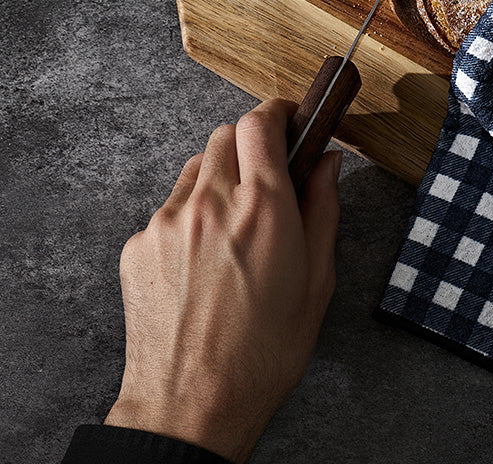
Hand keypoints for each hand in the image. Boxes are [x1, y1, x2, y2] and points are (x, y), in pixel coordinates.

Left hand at [104, 99, 341, 461]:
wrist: (191, 406)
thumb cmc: (263, 352)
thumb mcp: (317, 281)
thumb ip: (323, 209)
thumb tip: (327, 163)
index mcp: (264, 208)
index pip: (260, 123)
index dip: (277, 112)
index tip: (288, 118)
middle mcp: (212, 203)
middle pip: (226, 134)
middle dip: (250, 144)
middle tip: (268, 176)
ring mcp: (168, 222)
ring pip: (195, 167)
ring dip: (219, 176)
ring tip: (234, 224)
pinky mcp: (138, 244)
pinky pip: (169, 206)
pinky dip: (190, 213)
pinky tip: (204, 257)